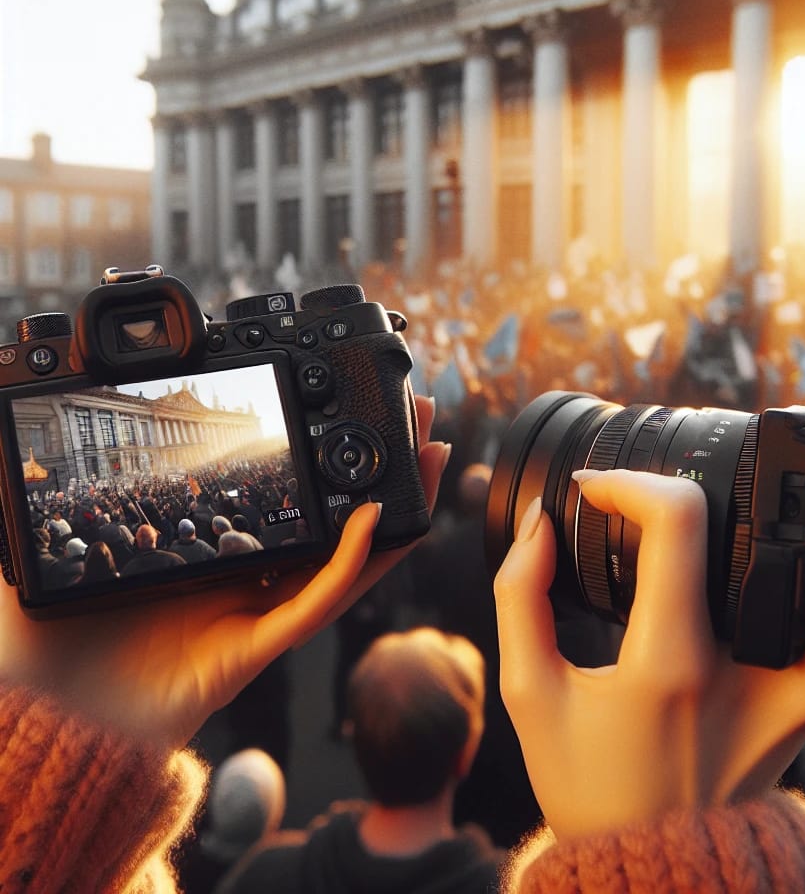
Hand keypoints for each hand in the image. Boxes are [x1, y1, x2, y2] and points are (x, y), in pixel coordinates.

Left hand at [0, 395, 448, 751]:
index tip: (353, 411)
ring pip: (348, 558)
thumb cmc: (54, 651)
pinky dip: (352, 564)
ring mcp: (259, 614)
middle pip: (339, 522)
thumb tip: (18, 445)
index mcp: (217, 557)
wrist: (51, 726)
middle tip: (418, 416)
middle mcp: (250, 583)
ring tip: (430, 456)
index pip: (290, 504)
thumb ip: (43, 503)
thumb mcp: (54, 555)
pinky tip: (377, 519)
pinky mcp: (256, 647)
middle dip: (385, 470)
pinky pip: (316, 603)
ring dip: (397, 509)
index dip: (331, 462)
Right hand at [493, 396, 804, 837]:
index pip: (672, 529)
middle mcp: (744, 674)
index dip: (633, 483)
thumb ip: (521, 598)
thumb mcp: (528, 693)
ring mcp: (792, 696)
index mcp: (666, 666)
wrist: (653, 863)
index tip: (598, 486)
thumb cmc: (586, 782)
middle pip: (793, 545)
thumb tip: (539, 524)